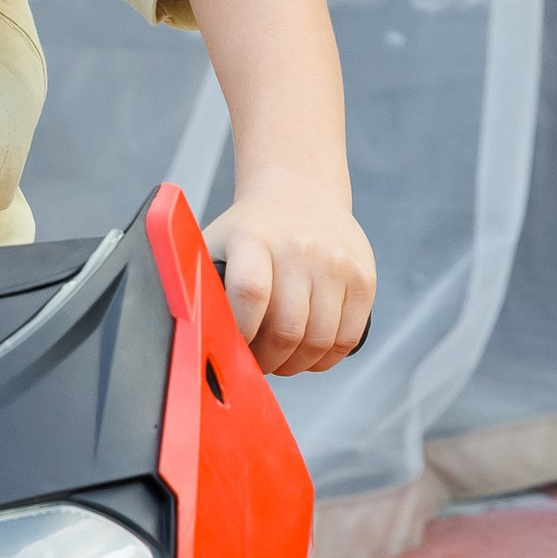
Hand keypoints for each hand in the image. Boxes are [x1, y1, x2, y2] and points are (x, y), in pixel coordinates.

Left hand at [205, 177, 373, 377]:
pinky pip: (346, 338)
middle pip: (286, 329)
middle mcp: (300, 248)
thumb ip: (199, 283)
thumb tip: (192, 336)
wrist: (300, 192)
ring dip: (294, 365)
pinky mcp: (364, 278)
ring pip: (318, 341)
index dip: (242, 334)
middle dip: (266, 361)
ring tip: (280, 359)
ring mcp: (337, 263)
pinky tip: (306, 353)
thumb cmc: (250, 232)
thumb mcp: (216, 242)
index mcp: (254, 238)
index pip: (251, 293)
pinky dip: (324, 359)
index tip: (233, 347)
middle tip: (256, 362)